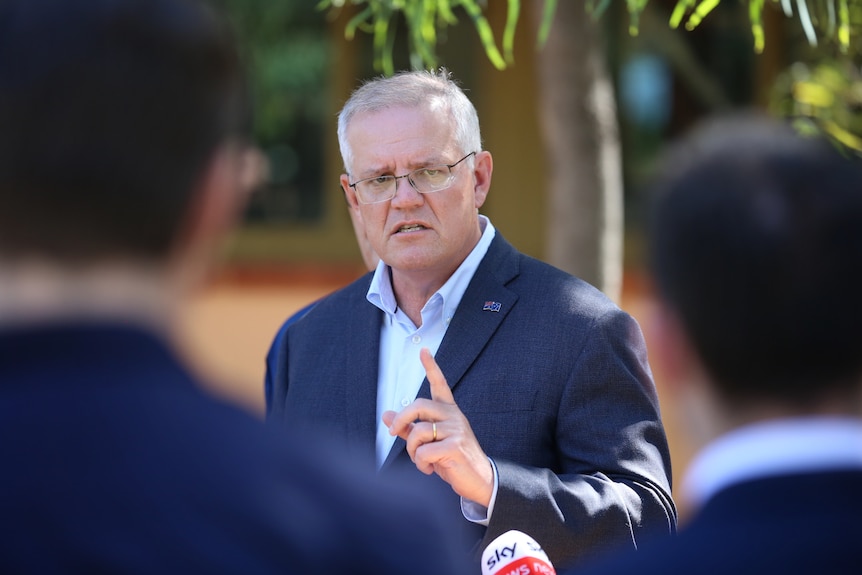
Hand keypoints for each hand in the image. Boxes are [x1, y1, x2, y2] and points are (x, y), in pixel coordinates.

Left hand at [382, 348, 493, 505]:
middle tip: (393, 432)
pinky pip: (423, 452)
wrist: (479, 480)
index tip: (424, 351)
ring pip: (417, 432)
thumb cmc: (452, 460)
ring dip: (412, 451)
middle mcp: (453, 416)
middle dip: (401, 419)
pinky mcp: (455, 446)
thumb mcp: (429, 442)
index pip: (440, 385)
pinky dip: (420, 463)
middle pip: (418, 405)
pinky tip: (429, 469)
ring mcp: (456, 430)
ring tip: (421, 461)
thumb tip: (386, 415)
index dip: (431, 367)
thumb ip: (408, 428)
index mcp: (449, 412)